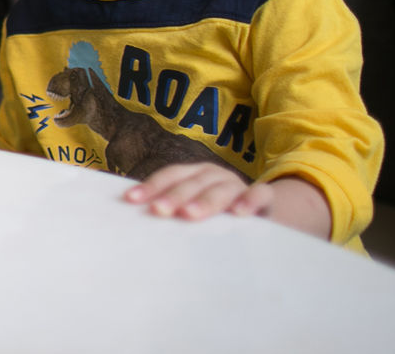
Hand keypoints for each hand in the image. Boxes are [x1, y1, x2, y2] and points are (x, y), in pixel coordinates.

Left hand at [123, 162, 274, 220]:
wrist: (264, 213)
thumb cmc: (218, 214)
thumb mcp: (194, 209)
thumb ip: (173, 212)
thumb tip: (134, 221)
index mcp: (194, 174)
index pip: (169, 176)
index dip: (151, 186)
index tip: (130, 200)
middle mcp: (214, 175)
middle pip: (191, 183)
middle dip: (174, 196)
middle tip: (158, 210)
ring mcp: (238, 185)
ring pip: (221, 189)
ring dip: (205, 201)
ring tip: (190, 215)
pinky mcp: (263, 198)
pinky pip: (260, 195)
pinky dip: (250, 201)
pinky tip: (239, 214)